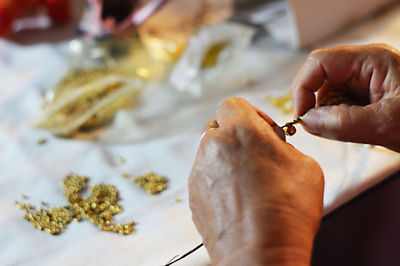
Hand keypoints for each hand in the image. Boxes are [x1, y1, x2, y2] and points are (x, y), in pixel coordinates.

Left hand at [189, 97, 323, 265]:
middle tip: (258, 155)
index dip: (251, 114)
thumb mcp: (304, 166)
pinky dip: (219, 181)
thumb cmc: (287, 212)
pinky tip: (239, 199)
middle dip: (237, 136)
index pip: (233, 103)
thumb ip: (282, 145)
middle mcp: (212, 146)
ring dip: (227, 159)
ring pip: (210, 152)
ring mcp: (199, 171)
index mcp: (240, 131)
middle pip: (219, 127)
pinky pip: (206, 176)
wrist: (259, 255)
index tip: (264, 131)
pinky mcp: (193, 194)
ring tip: (250, 183)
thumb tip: (271, 146)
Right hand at [291, 44, 399, 151]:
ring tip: (355, 130)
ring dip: (330, 116)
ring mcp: (364, 81)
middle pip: (320, 80)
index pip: (319, 63)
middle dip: (317, 106)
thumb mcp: (387, 124)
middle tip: (326, 130)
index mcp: (370, 60)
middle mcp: (363, 67)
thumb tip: (307, 122)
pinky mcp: (365, 96)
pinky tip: (358, 129)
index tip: (302, 116)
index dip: (303, 88)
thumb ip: (343, 123)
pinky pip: (338, 105)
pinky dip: (339, 121)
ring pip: (327, 95)